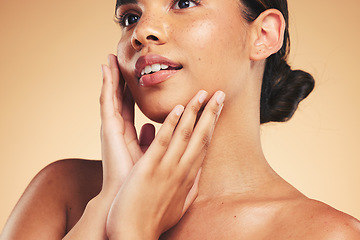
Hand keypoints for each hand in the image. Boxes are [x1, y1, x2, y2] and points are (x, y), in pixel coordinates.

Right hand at [100, 54, 153, 195]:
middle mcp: (118, 130)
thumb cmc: (142, 181)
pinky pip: (107, 101)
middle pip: (119, 99)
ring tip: (110, 57)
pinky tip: (106, 67)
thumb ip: (151, 141)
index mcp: (128, 136)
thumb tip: (153, 127)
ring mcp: (111, 129)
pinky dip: (107, 84)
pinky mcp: (108, 129)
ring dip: (111, 76)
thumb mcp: (151, 156)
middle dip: (119, 80)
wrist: (130, 198)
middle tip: (119, 60)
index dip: (130, 92)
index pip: (129, 108)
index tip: (133, 77)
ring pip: (112, 96)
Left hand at [106, 90, 224, 239]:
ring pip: (185, 135)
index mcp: (187, 178)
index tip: (218, 111)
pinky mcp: (149, 169)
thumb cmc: (154, 220)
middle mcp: (182, 171)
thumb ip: (189, 188)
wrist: (135, 235)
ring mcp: (167, 169)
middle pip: (201, 137)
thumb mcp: (178, 205)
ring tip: (202, 93)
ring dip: (195, 112)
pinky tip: (178, 108)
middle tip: (220, 94)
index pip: (203, 147)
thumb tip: (197, 176)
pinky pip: (162, 142)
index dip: (212, 127)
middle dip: (211, 114)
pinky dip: (171, 124)